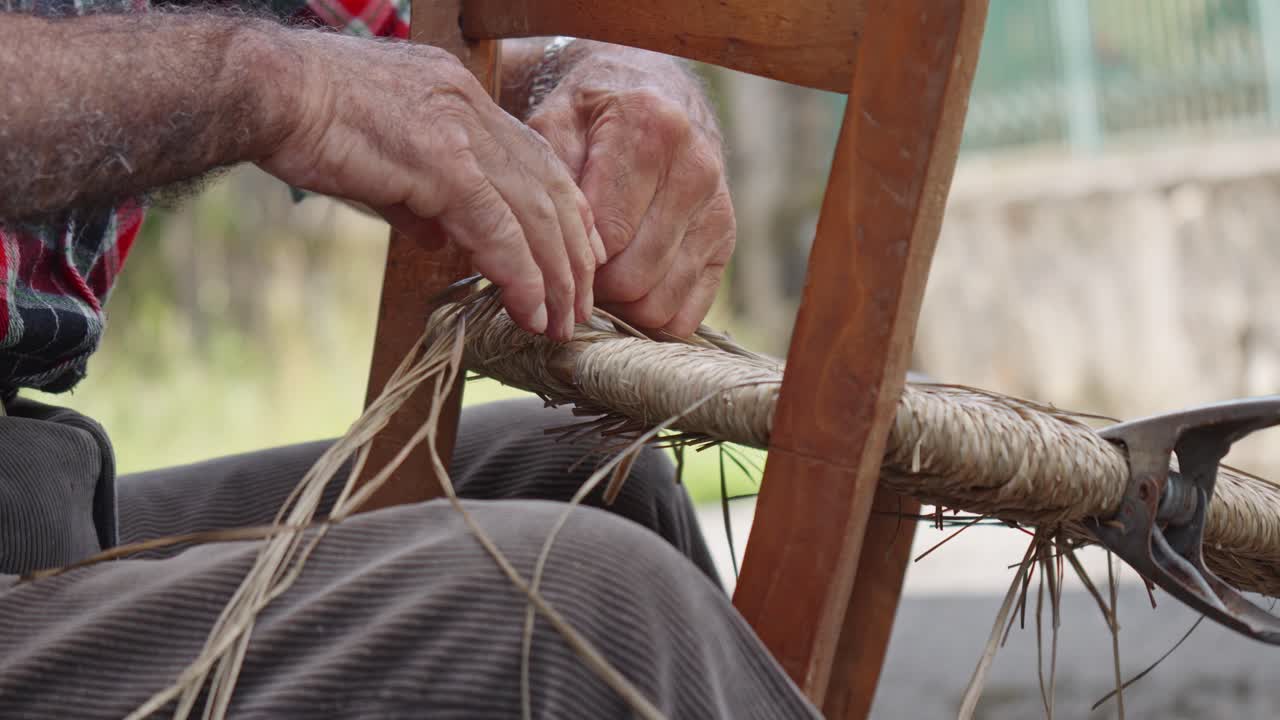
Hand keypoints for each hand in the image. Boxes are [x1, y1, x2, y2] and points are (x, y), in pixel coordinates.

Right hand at [256, 32, 601, 340]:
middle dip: (572, 252)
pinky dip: (519, 275)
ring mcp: (460, 131)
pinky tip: (529, 310)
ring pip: (534, 213)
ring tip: (561, 322)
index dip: (567, 209)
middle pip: (549, 186)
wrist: (264, 88)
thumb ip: (419, 198)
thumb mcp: (379, 157)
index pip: (536, 157)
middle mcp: (471, 105)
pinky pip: (497, 230)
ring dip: (554, 275)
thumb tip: (440, 238)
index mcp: (459, 95)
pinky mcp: (442, 162)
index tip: (583, 253)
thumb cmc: (304, 118)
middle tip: (581, 302)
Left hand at [525, 46, 734, 336]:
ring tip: (595, 278)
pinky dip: (649, 319)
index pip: (609, 235)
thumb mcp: (555, 126)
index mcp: (652, 130)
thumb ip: (556, 184)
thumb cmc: (590, 117)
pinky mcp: (726, 242)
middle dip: (592, 288)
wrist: (650, 93)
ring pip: (658, 303)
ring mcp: (717, 211)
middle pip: (633, 277)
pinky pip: (684, 317)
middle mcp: (696, 171)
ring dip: (618, 306)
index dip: (571, 259)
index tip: (553, 254)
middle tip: (569, 271)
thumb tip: (572, 256)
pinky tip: (627, 292)